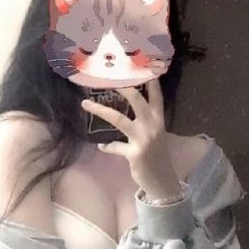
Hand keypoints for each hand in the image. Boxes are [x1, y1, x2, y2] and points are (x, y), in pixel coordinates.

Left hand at [80, 78, 183, 200]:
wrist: (163, 182)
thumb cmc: (157, 158)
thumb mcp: (154, 138)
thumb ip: (143, 125)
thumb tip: (123, 116)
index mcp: (159, 121)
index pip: (156, 97)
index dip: (150, 82)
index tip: (142, 67)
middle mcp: (152, 126)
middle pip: (137, 100)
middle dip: (123, 87)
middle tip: (108, 77)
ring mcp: (143, 139)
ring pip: (119, 119)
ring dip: (100, 110)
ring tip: (85, 104)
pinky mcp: (134, 153)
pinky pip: (114, 147)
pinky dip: (107, 146)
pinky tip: (101, 145)